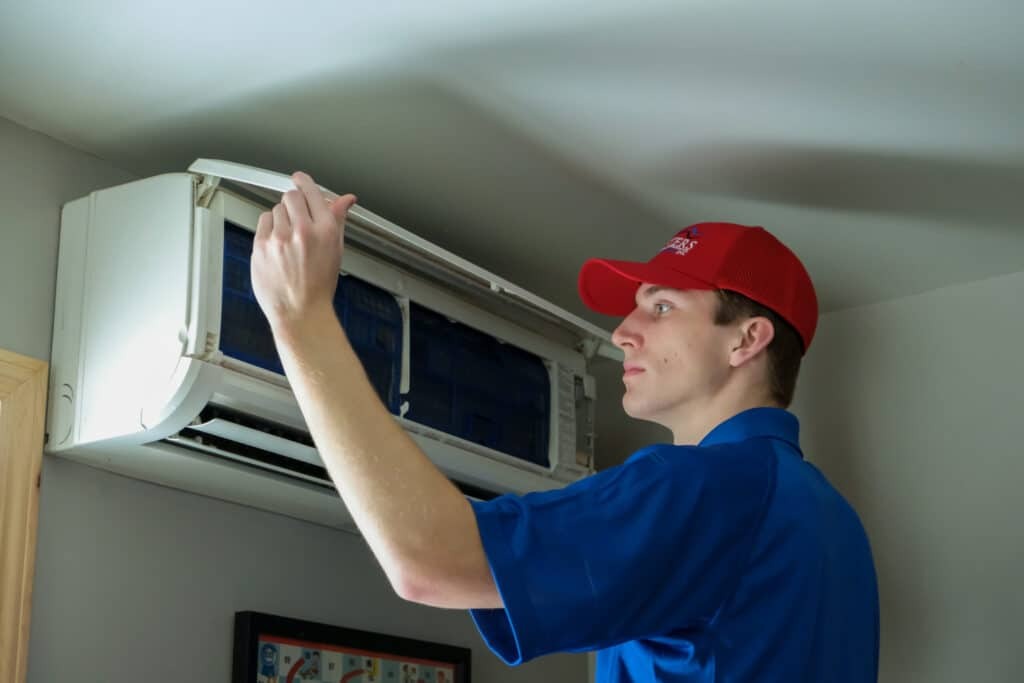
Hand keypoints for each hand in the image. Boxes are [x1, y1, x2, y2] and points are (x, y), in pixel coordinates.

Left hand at [250, 171, 357, 334]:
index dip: (303, 182)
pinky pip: (262, 223)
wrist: (301, 313)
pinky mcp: (260, 246)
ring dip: (281, 219)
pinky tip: (277, 247)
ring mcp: (279, 238)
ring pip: (275, 210)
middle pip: (290, 196)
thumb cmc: (319, 285)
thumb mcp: (336, 250)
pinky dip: (269, 230)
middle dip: (293, 204)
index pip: (311, 191)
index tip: (299, 179)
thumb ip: (337, 219)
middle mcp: (302, 230)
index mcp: (325, 230)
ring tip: (287, 241)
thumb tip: (345, 199)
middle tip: (296, 220)